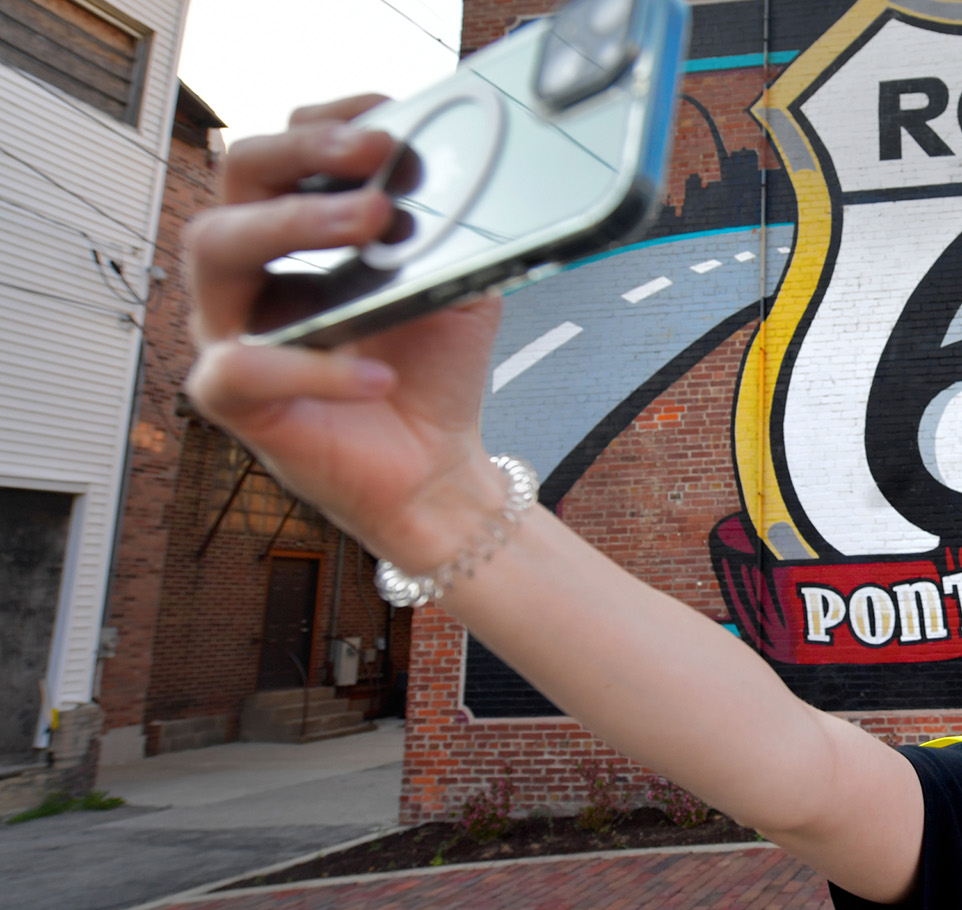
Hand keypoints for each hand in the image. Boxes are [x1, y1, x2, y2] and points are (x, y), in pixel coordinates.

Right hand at [183, 95, 505, 570]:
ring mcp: (230, 329)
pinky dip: (316, 366)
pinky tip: (377, 372)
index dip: (325, 121)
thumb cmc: (431, 372)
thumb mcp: (458, 285)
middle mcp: (249, 272)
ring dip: (297, 221)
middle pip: (238, 177)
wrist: (436, 464)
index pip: (284, 151)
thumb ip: (456, 233)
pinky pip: (245, 367)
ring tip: (374, 221)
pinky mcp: (233, 397)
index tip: (384, 112)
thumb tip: (463, 178)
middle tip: (377, 153)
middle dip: (306, 151)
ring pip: (216, 247)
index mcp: (295, 235)